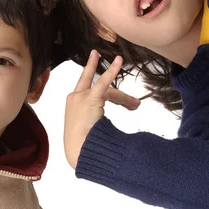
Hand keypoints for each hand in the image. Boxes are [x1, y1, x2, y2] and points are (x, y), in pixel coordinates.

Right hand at [64, 50, 139, 168]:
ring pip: (107, 90)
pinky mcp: (89, 98)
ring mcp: (80, 97)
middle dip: (96, 67)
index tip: (112, 91)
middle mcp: (74, 98)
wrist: (79, 151)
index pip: (90, 93)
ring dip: (123, 98)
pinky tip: (119, 61)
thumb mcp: (89, 133)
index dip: (102, 89)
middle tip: (104, 57)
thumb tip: (108, 129)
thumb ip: (95, 124)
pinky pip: (103, 81)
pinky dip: (112, 70)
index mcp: (73, 106)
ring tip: (136, 105)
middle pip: (93, 83)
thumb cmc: (84, 148)